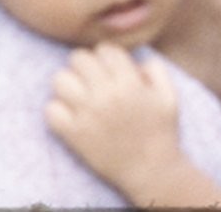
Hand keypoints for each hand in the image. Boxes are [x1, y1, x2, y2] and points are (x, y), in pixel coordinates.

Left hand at [45, 44, 181, 196]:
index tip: (111, 68)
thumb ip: (156, 69)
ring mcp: (87, 115)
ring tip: (79, 95)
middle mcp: (105, 95)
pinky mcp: (74, 134)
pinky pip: (50, 110)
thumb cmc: (160, 130)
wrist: (150, 170)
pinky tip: (71, 114)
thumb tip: (133, 60)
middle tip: (93, 79)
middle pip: (78, 58)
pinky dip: (57, 110)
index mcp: (129, 82)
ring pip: (60, 80)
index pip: (105, 49)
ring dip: (69, 84)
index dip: (108, 56)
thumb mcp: (169, 95)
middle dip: (86, 65)